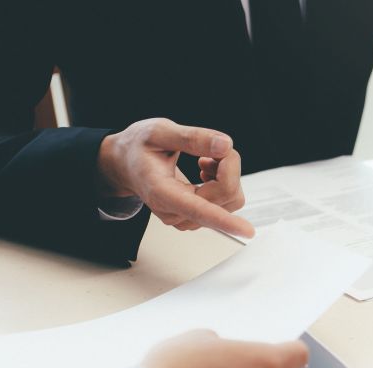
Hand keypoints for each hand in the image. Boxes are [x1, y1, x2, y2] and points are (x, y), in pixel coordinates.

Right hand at [97, 118, 254, 237]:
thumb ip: (191, 138)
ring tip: (204, 161)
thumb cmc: (138, 148)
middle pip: (225, 193)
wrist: (125, 164)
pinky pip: (227, 202)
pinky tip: (205, 173)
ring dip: (226, 175)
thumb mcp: (159, 132)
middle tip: (207, 149)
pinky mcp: (196, 218)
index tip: (246, 231)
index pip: (197, 208)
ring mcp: (186, 219)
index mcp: (161, 192)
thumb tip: (225, 146)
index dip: (224, 219)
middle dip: (226, 165)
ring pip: (231, 199)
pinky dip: (224, 182)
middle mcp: (175, 213)